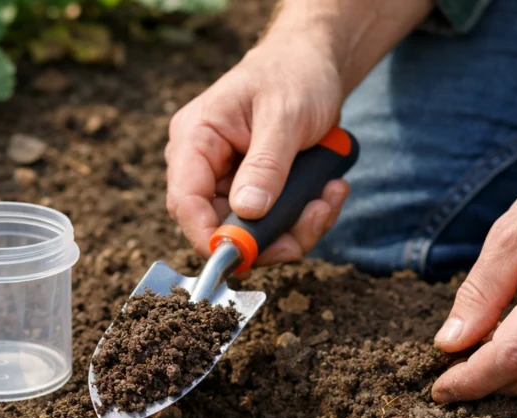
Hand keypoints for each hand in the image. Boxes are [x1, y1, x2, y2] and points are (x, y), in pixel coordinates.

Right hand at [165, 35, 348, 266]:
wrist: (314, 63)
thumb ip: (266, 165)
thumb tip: (247, 212)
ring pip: (254, 233)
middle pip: (221, 226)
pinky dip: (306, 217)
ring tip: (331, 194)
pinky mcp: (258, 192)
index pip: (184, 201)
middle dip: (271, 236)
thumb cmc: (294, 74)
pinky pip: (276, 223)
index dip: (208, 235)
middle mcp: (206, 165)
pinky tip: (331, 189)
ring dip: (297, 227)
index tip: (245, 255)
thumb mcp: (284, 116)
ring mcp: (232, 181)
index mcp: (195, 139)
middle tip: (315, 217)